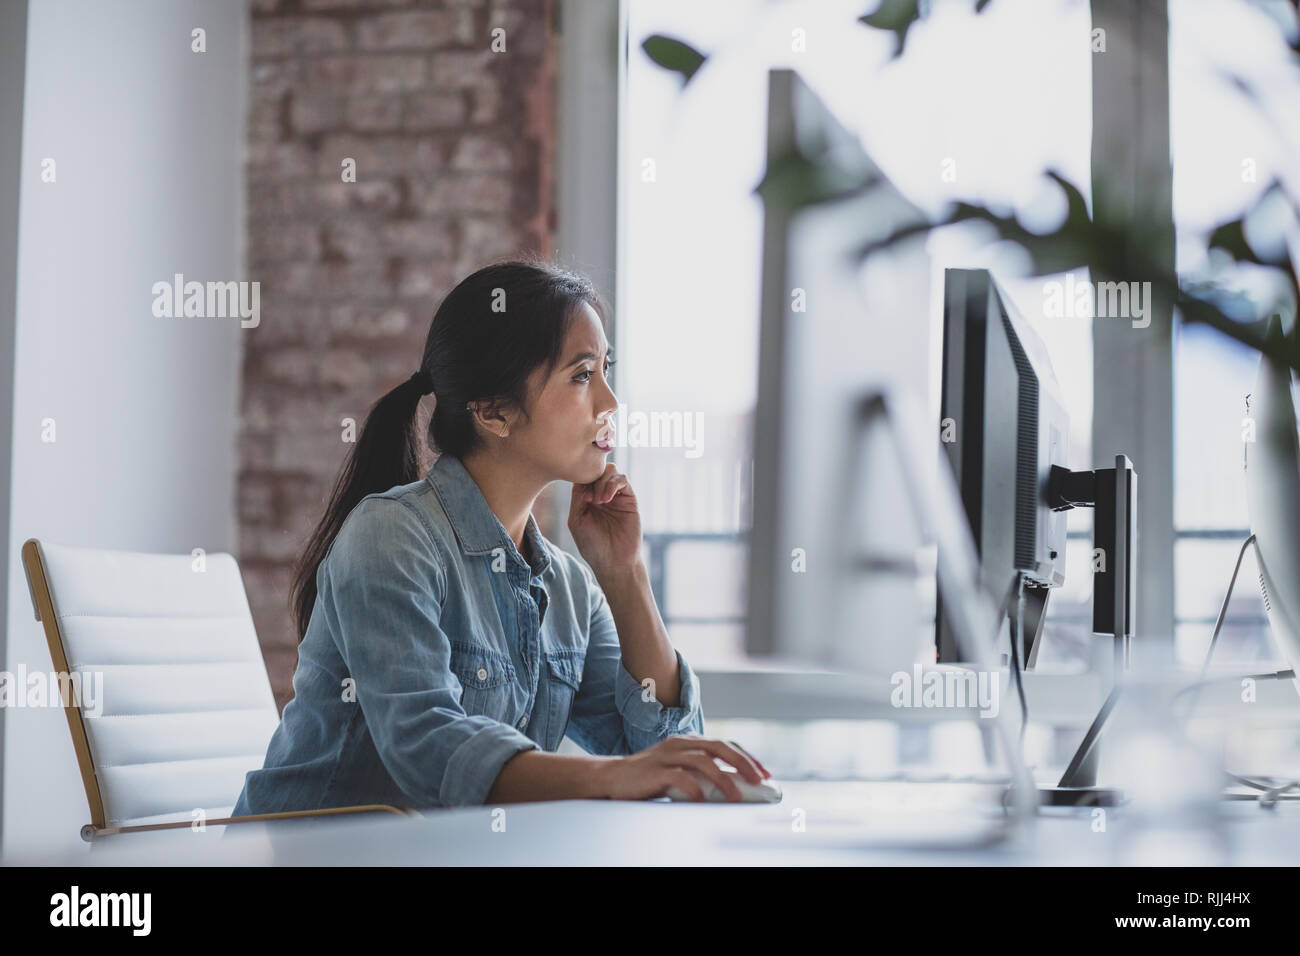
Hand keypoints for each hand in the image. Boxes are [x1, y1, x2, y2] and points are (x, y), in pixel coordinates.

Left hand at [568, 462, 640, 572]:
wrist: (614, 561)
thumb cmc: (593, 544)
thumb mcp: (577, 519)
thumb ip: (577, 497)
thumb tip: (582, 478)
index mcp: (586, 499)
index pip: (582, 476)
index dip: (580, 478)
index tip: (580, 495)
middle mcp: (601, 494)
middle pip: (596, 469)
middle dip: (591, 478)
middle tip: (590, 498)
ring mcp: (616, 495)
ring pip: (609, 470)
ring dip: (601, 482)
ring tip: (599, 501)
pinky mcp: (629, 498)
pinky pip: (622, 479)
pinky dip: (613, 484)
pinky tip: (606, 499)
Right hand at [594, 735, 772, 801]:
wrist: (613, 777)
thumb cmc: (649, 777)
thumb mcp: (678, 769)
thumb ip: (700, 772)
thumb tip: (733, 786)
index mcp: (688, 741)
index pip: (725, 743)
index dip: (747, 757)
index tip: (764, 774)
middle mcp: (680, 743)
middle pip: (719, 746)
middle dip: (742, 763)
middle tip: (759, 781)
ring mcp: (667, 755)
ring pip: (703, 761)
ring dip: (723, 779)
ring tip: (736, 797)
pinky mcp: (655, 769)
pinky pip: (680, 777)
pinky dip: (695, 789)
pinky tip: (703, 801)